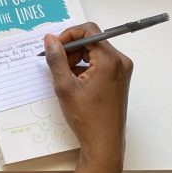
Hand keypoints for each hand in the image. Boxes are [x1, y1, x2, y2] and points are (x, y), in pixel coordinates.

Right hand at [43, 23, 133, 166]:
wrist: (104, 142)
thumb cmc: (87, 117)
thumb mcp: (65, 86)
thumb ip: (56, 59)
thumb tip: (49, 39)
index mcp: (110, 60)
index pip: (89, 30)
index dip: (68, 35)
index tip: (55, 47)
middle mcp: (120, 61)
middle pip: (92, 40)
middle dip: (71, 49)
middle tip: (57, 65)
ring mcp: (121, 70)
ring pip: (95, 51)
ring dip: (76, 58)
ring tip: (65, 77)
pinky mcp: (119, 78)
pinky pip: (100, 63)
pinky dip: (85, 67)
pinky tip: (74, 83)